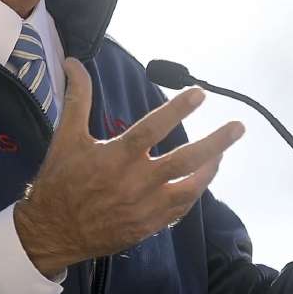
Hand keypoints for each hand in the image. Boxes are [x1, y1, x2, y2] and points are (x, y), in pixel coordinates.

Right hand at [14, 58, 243, 277]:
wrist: (53, 231)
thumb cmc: (60, 180)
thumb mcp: (66, 137)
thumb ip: (78, 98)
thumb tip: (74, 62)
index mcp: (116, 157)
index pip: (153, 128)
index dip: (177, 109)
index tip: (200, 93)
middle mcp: (136, 182)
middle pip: (185, 159)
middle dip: (216, 142)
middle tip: (238, 126)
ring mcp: (146, 207)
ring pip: (190, 187)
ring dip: (210, 168)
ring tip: (223, 153)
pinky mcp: (149, 225)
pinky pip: (181, 209)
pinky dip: (194, 192)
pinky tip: (201, 178)